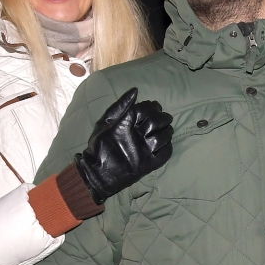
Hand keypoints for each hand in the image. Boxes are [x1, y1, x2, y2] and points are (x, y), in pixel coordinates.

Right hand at [74, 88, 173, 204]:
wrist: (97, 174)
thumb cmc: (99, 146)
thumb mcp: (104, 123)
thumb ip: (120, 106)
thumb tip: (135, 91)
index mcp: (124, 124)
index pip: (144, 109)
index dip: (152, 106)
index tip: (154, 106)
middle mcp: (135, 136)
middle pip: (157, 121)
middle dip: (163, 116)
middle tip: (164, 116)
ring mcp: (143, 151)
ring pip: (163, 136)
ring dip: (168, 130)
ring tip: (167, 128)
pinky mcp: (149, 165)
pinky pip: (165, 154)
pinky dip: (168, 146)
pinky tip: (165, 143)